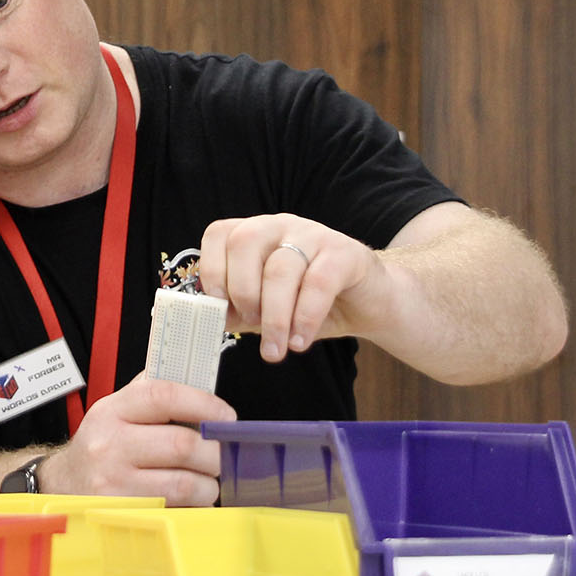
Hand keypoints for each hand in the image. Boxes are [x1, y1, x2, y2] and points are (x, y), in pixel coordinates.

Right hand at [40, 374, 235, 505]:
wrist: (62, 484)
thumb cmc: (102, 445)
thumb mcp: (117, 411)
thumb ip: (154, 394)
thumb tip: (202, 384)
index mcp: (113, 410)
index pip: (163, 396)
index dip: (204, 404)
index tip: (226, 416)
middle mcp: (110, 443)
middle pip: (182, 445)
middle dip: (216, 453)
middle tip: (222, 455)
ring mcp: (114, 481)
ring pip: (185, 483)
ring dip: (209, 485)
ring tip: (208, 480)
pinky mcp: (122, 512)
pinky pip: (176, 509)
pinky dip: (194, 506)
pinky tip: (190, 499)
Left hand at [199, 214, 382, 361]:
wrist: (368, 303)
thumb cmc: (307, 304)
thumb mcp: (265, 308)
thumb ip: (236, 310)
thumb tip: (207, 319)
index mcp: (254, 233)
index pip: (219, 234)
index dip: (212, 268)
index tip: (217, 304)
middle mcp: (280, 225)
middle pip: (244, 243)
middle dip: (242, 291)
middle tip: (251, 325)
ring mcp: (313, 234)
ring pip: (280, 269)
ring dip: (274, 317)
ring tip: (275, 349)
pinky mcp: (344, 253)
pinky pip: (318, 283)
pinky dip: (304, 317)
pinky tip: (300, 342)